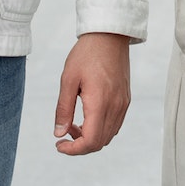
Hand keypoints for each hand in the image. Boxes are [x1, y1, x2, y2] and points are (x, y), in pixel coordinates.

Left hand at [54, 32, 130, 155]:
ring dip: (91, 137)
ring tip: (74, 123)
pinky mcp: (125, 99)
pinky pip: (115, 124)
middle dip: (80, 144)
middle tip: (64, 130)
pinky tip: (88, 115)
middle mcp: (116, 106)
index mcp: (100, 103)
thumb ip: (63, 109)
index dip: (73, 150)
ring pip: (109, 135)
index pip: (91, 141)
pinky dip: (101, 128)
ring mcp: (123, 103)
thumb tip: (58, 133)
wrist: (109, 35)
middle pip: (100, 142)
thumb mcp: (68, 80)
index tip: (58, 144)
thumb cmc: (86, 54)